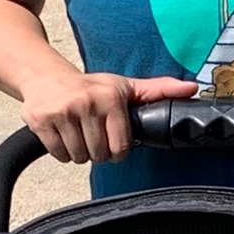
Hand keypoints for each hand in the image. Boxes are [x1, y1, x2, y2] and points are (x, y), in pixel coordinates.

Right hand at [18, 73, 195, 163]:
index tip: (111, 138)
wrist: (44, 76)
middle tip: (92, 133)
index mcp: (110, 97)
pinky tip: (63, 133)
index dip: (117, 150)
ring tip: (78, 132)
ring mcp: (61, 112)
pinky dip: (61, 151)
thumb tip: (192, 88)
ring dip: (79, 152)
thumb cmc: (90, 86)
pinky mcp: (41, 121)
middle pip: (99, 156)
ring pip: (79, 158)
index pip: (121, 148)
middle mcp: (86, 103)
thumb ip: (159, 90)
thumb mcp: (125, 86)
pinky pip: (59, 155)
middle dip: (97, 151)